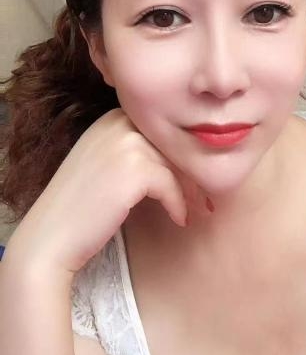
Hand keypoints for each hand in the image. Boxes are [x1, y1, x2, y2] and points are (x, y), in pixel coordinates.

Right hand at [6, 108, 207, 275]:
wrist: (50, 237)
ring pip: (177, 164)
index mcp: (112, 118)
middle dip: (192, 172)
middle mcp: (118, 122)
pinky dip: (179, 205)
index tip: (196, 178)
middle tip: (207, 197)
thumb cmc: (80, 207)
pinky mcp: (134, 169)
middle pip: (173, 144)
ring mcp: (125, 143)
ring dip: (191, 190)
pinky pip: (172, 185)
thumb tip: (183, 158)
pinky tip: (178, 220)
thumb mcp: (106, 164)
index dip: (182, 156)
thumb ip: (136, 151)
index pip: (162, 131)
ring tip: (199, 209)